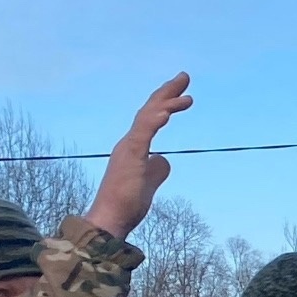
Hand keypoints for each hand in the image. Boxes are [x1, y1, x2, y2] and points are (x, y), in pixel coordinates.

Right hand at [84, 73, 192, 237]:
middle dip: (167, 92)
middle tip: (185, 76)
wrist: (111, 219)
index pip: (151, 118)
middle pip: (150, 110)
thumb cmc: (127, 203)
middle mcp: (129, 142)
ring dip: (167, 103)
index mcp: (134, 147)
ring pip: (147, 117)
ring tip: (186, 95)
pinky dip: (154, 120)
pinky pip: (143, 133)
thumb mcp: (150, 181)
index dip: (166, 102)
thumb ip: (157, 169)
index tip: (184, 92)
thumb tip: (165, 159)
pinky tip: (167, 112)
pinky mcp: (129, 156)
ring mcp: (128, 148)